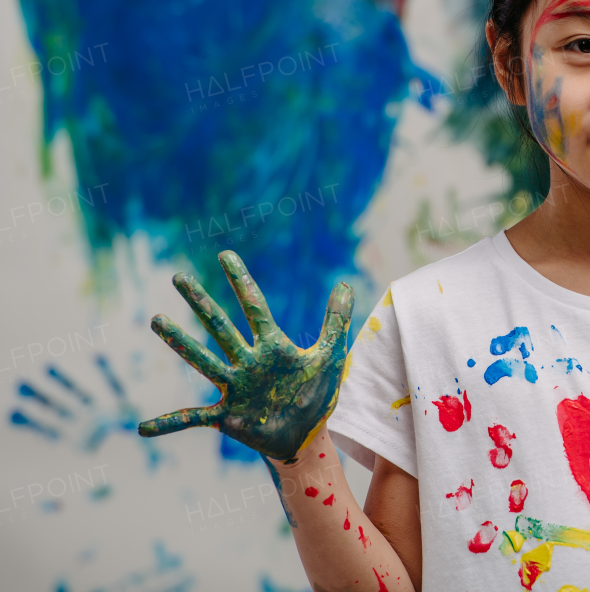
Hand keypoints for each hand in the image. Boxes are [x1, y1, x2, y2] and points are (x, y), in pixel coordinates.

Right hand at [138, 250, 353, 460]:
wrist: (307, 437)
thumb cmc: (315, 395)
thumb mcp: (331, 356)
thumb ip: (336, 321)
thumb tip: (345, 282)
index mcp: (271, 346)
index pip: (254, 306)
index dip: (241, 281)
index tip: (225, 255)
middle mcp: (247, 361)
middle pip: (220, 326)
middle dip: (201, 302)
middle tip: (179, 277)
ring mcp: (234, 388)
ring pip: (202, 360)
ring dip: (180, 342)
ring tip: (157, 320)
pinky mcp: (227, 417)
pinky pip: (193, 418)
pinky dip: (169, 423)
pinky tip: (142, 428)